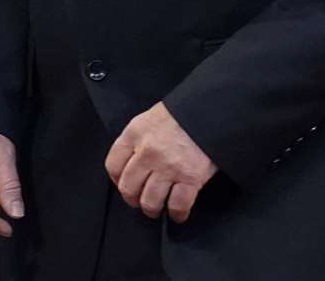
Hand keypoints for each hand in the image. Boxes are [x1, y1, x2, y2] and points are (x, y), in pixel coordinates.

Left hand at [105, 101, 216, 222]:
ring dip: (153, 210)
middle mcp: (147, 152)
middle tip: (140, 201)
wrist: (211, 110)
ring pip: (150, 201)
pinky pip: (177, 206)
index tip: (123, 184)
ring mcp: (168, 167)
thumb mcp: (151, 117)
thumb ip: (139, 138)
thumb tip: (134, 162)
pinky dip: (177, 214)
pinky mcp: (190, 178)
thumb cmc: (183, 113)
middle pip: (128, 188)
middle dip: (133, 200)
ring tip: (158, 209)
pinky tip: (178, 213)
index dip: (117, 180)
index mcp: (135, 133)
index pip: (113, 165)